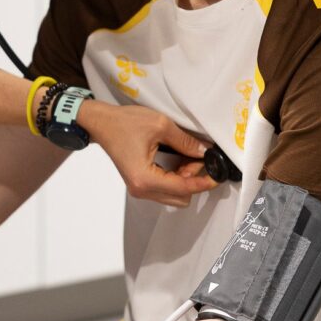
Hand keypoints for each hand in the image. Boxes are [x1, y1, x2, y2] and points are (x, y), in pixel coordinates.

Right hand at [83, 102, 216, 206]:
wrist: (102, 123)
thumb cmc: (125, 123)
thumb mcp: (160, 125)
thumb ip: (185, 141)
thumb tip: (204, 151)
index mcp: (145, 178)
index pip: (183, 188)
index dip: (204, 182)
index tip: (217, 175)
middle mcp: (141, 189)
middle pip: (181, 198)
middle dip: (194, 180)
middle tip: (197, 158)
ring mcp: (139, 189)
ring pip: (174, 196)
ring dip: (185, 180)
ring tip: (186, 156)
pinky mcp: (139, 184)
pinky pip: (165, 190)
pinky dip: (176, 179)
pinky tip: (177, 160)